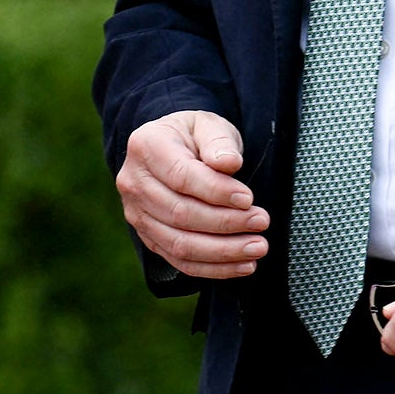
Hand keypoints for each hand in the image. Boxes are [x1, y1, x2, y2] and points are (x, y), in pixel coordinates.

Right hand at [115, 111, 268, 279]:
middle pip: (180, 213)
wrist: (174, 150)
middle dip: (225, 223)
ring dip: (223, 251)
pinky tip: (243, 265)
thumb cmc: (195, 136)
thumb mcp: (208, 125)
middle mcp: (133, 182)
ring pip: (180, 244)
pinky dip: (214, 268)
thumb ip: (219, 141)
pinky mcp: (148, 237)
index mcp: (145, 146)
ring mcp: (136, 213)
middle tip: (261, 222)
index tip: (248, 199)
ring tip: (257, 247)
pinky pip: (180, 261)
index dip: (216, 191)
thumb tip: (228, 163)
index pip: (181, 177)